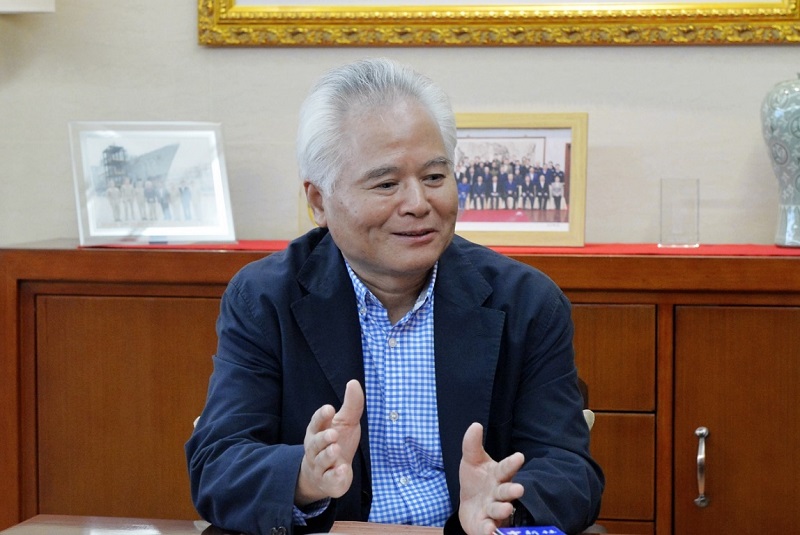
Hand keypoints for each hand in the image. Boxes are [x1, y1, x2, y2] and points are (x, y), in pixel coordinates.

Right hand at [295, 379, 363, 505]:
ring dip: (327, 455)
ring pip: (321, 460)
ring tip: (335, 449)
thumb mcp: (346, 422)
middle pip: (315, 443)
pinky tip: (342, 470)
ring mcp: (320, 466)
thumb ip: (351, 404)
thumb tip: (354, 382)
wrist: (328, 474)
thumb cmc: (337, 441)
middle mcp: (315, 449)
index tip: (329, 409)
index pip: (316, 422)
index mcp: (318, 431)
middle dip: (323, 438)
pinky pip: (329, 479)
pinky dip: (335, 475)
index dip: (321, 416)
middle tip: (333, 434)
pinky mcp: (328, 481)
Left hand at [458, 422, 524, 534]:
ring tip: (504, 508)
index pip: (505, 468)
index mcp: (497, 476)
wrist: (469, 505)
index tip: (519, 456)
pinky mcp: (485, 526)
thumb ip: (472, 444)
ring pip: (500, 511)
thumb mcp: (471, 460)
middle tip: (518, 489)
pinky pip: (488, 530)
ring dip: (502, 510)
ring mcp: (493, 511)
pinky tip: (489, 530)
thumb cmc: (476, 480)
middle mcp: (498, 494)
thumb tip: (475, 425)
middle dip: (512, 491)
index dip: (512, 463)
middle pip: (506, 492)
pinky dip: (490, 531)